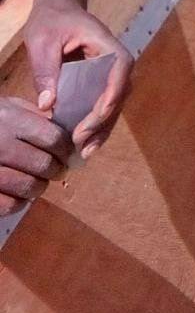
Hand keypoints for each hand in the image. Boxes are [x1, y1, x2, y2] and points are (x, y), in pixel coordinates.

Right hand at [0, 96, 70, 214]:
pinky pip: (9, 205)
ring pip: (28, 186)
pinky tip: (19, 195)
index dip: (67, 149)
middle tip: (57, 172)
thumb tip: (66, 130)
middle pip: (44, 164)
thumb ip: (34, 115)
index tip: (70, 155)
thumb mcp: (7, 107)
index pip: (53, 137)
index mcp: (9, 119)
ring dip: (39, 188)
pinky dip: (20, 203)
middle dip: (56, 170)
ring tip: (38, 183)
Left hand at [24, 0, 132, 157]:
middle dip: (103, 122)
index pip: (119, 70)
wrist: (57, 7)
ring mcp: (108, 71)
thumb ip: (46, 70)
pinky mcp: (99, 81)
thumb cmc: (51, 19)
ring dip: (102, 128)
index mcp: (106, 45)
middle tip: (81, 145)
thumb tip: (48, 105)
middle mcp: (114, 59)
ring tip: (84, 152)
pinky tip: (82, 142)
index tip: (91, 121)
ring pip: (114, 102)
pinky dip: (95, 123)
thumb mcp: (42, 41)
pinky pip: (103, 103)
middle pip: (119, 93)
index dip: (110, 98)